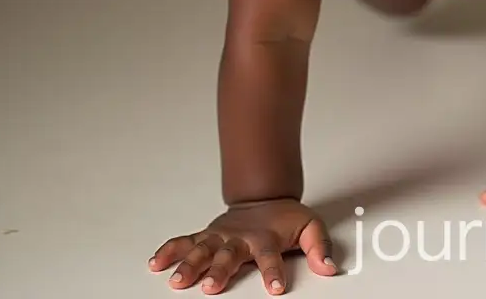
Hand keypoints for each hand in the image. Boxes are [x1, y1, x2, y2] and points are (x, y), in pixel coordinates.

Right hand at [148, 198, 334, 293]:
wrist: (264, 196)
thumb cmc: (284, 218)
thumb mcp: (309, 226)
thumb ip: (320, 246)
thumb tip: (329, 267)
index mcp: (265, 238)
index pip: (270, 257)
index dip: (273, 273)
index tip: (276, 288)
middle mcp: (239, 238)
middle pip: (228, 256)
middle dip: (220, 271)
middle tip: (210, 287)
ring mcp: (220, 237)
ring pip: (202, 251)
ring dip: (189, 264)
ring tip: (177, 281)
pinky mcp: (206, 236)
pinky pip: (185, 242)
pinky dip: (169, 250)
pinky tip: (156, 263)